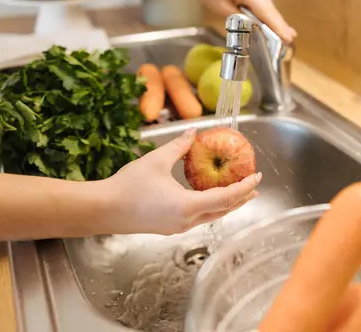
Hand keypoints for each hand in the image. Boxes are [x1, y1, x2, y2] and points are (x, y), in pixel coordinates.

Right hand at [100, 128, 261, 234]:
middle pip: (223, 211)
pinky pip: (198, 218)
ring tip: (239, 193)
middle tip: (254, 187)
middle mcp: (186, 221)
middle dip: (241, 198)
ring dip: (227, 204)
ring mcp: (178, 227)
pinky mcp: (170, 228)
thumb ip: (179, 146)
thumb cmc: (128, 186)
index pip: (225, 197)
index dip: (244, 187)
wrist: (103, 209)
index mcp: (187, 206)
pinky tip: (210, 198)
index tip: (257, 177)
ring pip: (211, 216)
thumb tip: (194, 133)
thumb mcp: (156, 160)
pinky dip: (211, 207)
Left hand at [180, 0, 296, 42]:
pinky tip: (265, 16)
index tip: (289, 38)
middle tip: (289, 38)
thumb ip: (239, 18)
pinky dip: (263, 8)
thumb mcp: (221, 8)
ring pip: (265, 2)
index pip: (268, 14)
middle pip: (269, 8)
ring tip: (280, 31)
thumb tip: (252, 26)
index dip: (279, 27)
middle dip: (278, 23)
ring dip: (270, 16)